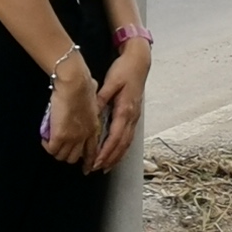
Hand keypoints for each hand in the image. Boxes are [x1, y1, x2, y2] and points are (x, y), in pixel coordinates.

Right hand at [41, 51, 103, 168]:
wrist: (74, 83)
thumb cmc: (83, 85)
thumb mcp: (93, 99)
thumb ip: (92, 104)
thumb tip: (90, 93)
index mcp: (94, 128)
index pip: (93, 152)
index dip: (89, 162)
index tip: (86, 169)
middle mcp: (85, 136)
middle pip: (75, 157)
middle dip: (67, 155)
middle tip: (60, 149)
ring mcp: (73, 137)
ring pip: (63, 156)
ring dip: (56, 151)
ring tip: (51, 143)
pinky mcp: (60, 136)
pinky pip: (51, 149)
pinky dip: (47, 146)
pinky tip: (45, 139)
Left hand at [92, 43, 153, 172]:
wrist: (139, 62)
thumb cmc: (125, 70)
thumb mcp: (111, 82)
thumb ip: (101, 98)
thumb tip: (92, 113)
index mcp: (125, 109)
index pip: (115, 136)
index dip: (106, 151)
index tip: (96, 160)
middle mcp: (132, 117)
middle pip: (122, 144)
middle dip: (110, 158)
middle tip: (97, 169)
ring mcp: (134, 117)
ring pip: (127, 142)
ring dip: (116, 156)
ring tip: (105, 167)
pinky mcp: (133, 115)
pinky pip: (128, 137)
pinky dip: (121, 148)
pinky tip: (115, 153)